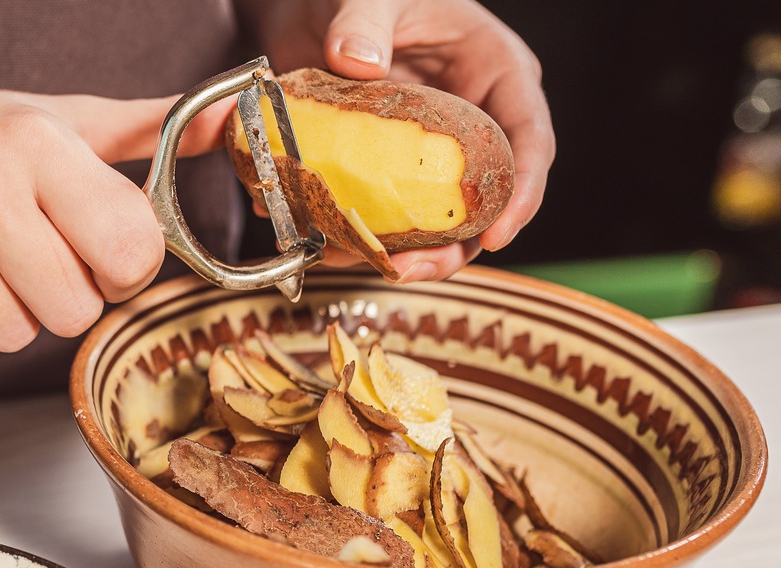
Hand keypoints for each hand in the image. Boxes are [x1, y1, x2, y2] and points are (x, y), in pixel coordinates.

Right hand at [0, 71, 231, 352]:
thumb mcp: (46, 116)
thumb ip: (144, 132)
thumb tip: (232, 121)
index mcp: (34, 142)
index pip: (131, 250)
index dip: (122, 265)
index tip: (96, 250)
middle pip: (75, 309)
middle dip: (59, 294)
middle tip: (25, 254)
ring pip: (16, 336)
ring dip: (4, 311)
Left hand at [252, 0, 553, 281]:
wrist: (310, 6)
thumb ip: (365, 21)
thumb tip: (358, 62)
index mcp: (496, 75)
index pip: (528, 141)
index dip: (521, 194)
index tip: (497, 235)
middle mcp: (470, 123)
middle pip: (483, 200)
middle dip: (453, 247)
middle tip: (411, 270)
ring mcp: (425, 156)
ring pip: (432, 222)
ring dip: (400, 254)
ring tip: (363, 265)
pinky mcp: (380, 172)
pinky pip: (377, 214)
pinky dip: (351, 234)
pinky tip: (323, 245)